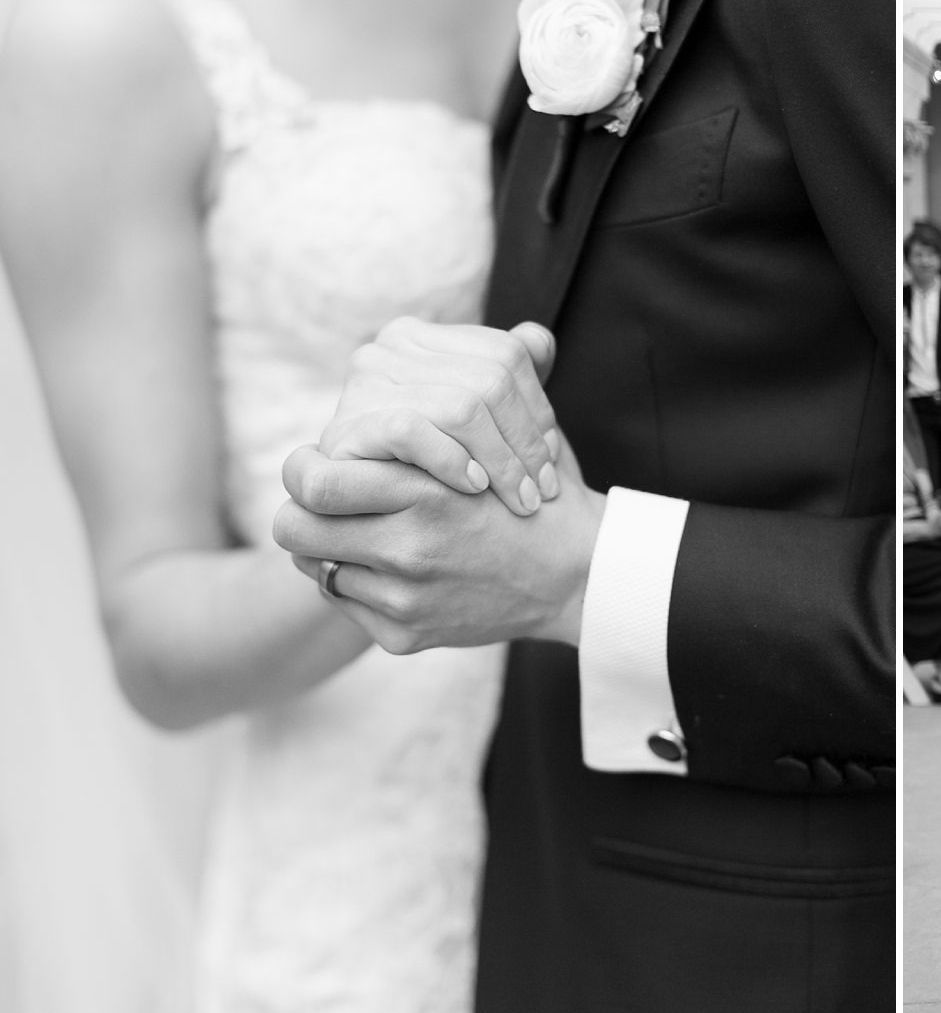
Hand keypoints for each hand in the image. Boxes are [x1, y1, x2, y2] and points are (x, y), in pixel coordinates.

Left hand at [273, 441, 603, 653]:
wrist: (576, 575)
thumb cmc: (526, 498)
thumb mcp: (485, 446)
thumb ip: (422, 426)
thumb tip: (364, 377)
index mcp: (425, 492)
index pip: (312, 481)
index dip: (303, 468)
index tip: (316, 463)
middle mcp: (409, 548)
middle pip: (293, 529)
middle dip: (300, 511)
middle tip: (323, 504)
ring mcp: (405, 598)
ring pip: (314, 567)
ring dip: (331, 548)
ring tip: (364, 533)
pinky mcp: (404, 635)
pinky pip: (345, 604)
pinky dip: (360, 584)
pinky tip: (393, 571)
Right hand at [319, 317, 560, 517]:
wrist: (378, 523)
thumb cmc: (441, 468)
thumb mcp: (483, 419)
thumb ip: (509, 375)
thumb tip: (539, 340)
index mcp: (421, 338)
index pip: (506, 353)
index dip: (539, 407)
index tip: (554, 455)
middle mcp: (387, 350)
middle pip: (491, 381)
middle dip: (526, 442)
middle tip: (544, 487)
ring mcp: (361, 386)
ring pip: (462, 408)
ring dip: (502, 461)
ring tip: (520, 497)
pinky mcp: (345, 428)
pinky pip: (412, 432)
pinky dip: (451, 461)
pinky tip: (474, 487)